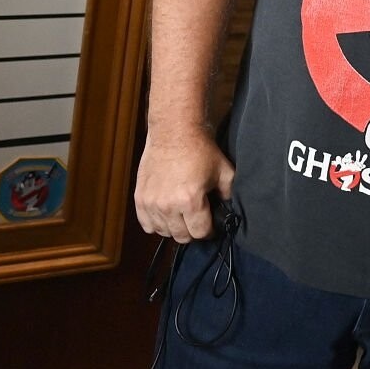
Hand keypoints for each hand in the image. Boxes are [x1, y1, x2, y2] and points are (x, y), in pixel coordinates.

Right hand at [134, 124, 235, 242]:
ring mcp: (151, 203)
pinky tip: (166, 216)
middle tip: (197, 221)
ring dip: (174, 228)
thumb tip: (230, 209)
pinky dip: (156, 224)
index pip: (200, 233)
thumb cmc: (200, 150)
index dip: (209, 231)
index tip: (211, 226)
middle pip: (181, 236)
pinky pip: (146, 224)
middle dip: (192, 231)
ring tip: (182, 217)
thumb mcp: (224, 171)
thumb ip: (229, 194)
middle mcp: (168, 206)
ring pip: (164, 232)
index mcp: (190, 201)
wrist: (174, 132)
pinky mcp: (140, 198)